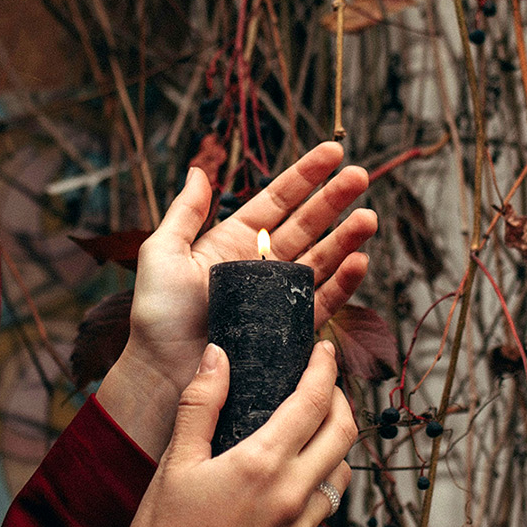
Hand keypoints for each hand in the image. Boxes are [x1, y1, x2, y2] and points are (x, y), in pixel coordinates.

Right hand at [121, 341, 357, 526]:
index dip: (324, 369)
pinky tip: (294, 480)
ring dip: (336, 445)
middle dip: (341, 401)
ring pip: (342, 474)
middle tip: (324, 386)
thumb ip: (200, 404)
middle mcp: (292, 494)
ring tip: (314, 432)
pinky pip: (323, 510)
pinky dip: (319, 484)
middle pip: (344, 434)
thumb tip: (218, 355)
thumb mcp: (175, 462)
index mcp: (262, 463)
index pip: (312, 402)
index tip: (325, 350)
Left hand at [125, 142, 377, 400]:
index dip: (305, 175)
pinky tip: (359, 262)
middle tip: (361, 175)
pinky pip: (323, 302)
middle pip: (306, 225)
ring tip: (369, 218)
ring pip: (321, 260)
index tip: (333, 151)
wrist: (164, 375)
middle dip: (334, 199)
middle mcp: (260, 266)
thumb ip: (184, 213)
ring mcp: (277, 298)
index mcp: (232, 243)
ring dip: (346, 238)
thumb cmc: (157, 317)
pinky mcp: (290, 331)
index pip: (276, 201)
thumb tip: (198, 170)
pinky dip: (343, 283)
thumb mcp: (161, 254)